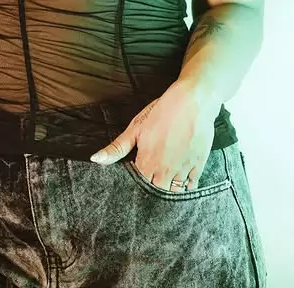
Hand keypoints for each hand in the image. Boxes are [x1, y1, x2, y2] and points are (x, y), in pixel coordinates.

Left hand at [90, 80, 218, 190]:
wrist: (192, 101)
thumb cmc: (162, 112)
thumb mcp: (136, 128)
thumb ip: (116, 148)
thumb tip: (95, 159)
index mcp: (147, 163)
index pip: (138, 186)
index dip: (136, 183)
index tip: (137, 177)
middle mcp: (164, 171)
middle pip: (156, 192)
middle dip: (152, 190)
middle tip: (151, 179)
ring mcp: (183, 170)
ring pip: (174, 192)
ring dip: (168, 190)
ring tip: (165, 179)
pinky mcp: (198, 166)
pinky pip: (191, 186)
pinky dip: (185, 186)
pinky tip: (181, 178)